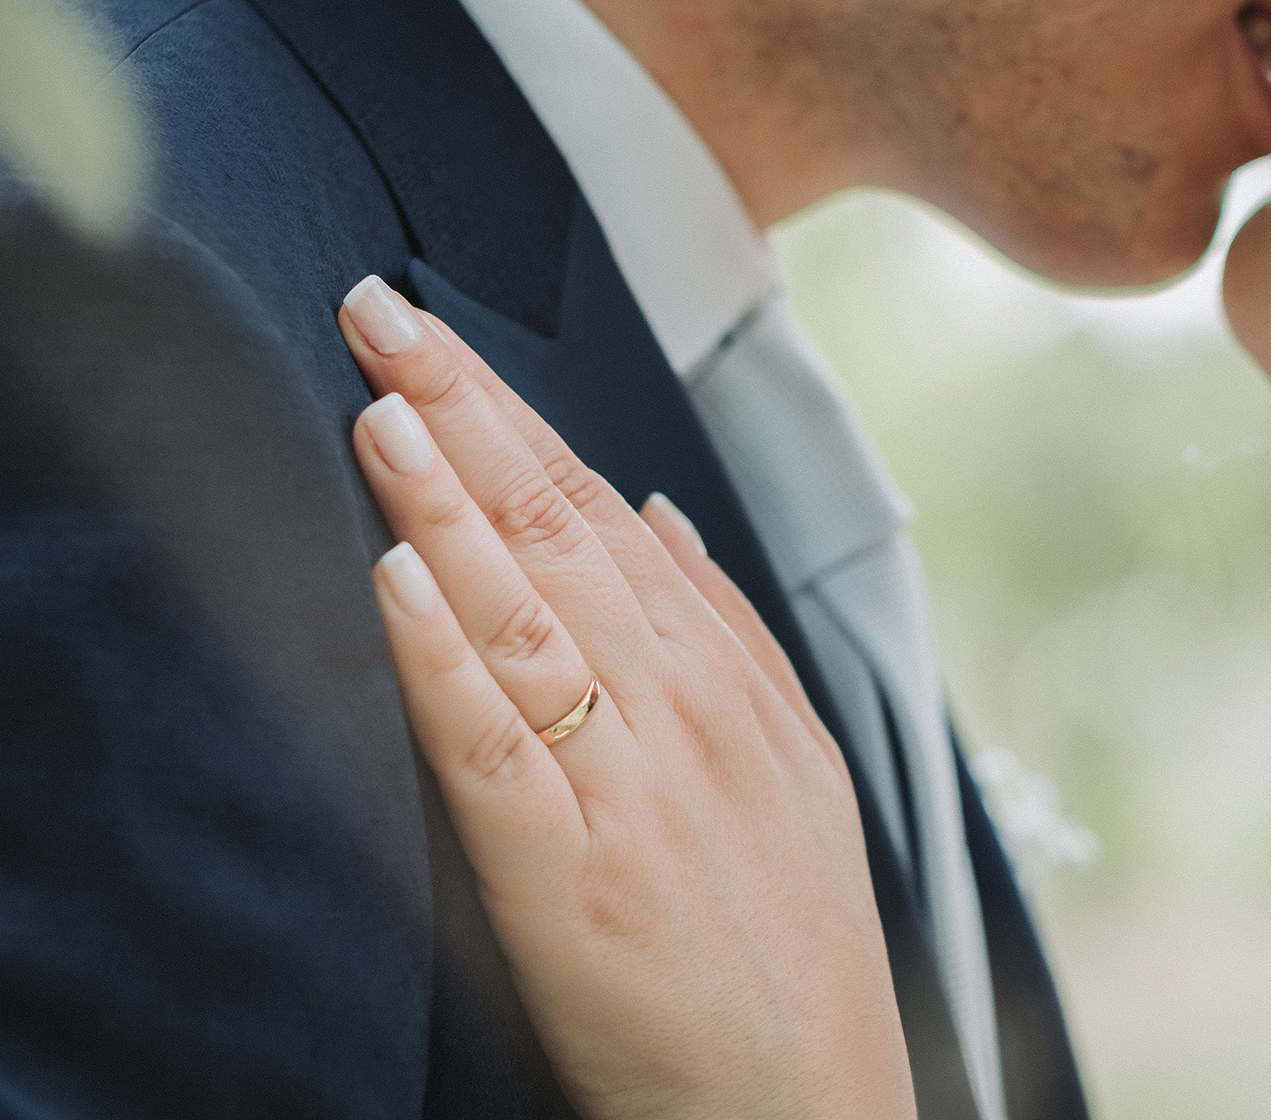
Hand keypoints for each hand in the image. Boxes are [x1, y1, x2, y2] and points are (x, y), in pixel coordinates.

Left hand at [336, 275, 915, 1119]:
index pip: (603, 514)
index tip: (438, 341)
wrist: (805, 1103)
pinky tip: (399, 580)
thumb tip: (662, 512)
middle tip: (382, 312)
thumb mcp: (797, 762)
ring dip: (448, 503)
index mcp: (727, 683)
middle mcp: (683, 713)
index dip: (513, 417)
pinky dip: (445, 657)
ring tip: (382, 409)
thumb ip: (728, 630)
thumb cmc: (790, 943)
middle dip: (466, 412)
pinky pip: (496, 746)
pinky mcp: (573, 876)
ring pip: (529, 615)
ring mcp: (631, 786)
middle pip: (561, 534)